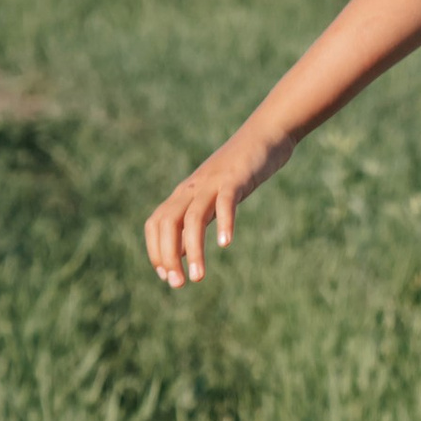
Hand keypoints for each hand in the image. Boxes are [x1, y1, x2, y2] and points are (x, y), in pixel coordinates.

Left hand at [143, 129, 291, 288]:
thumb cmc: (239, 173)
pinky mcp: (235, 178)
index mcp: (184, 194)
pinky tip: (225, 243)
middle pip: (167, 222)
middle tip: (179, 284)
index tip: (167, 276)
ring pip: (193, 218)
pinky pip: (226, 202)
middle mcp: (192, 188)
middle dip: (168, 255)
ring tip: (198, 277)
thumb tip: (181, 253)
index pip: (156, 223)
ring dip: (193, 249)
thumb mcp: (212, 199)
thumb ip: (194, 222)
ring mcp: (213, 182)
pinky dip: (224, 222)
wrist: (264, 136)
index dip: (156, 251)